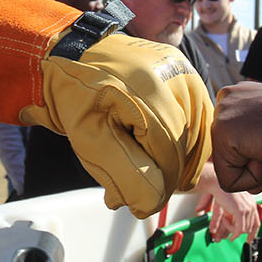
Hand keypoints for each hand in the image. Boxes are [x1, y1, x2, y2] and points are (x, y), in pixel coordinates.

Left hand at [23, 33, 213, 217]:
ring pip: (197, 128)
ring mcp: (178, 66)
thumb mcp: (89, 141)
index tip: (142, 200)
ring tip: (148, 167)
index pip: (170, 152)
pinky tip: (159, 148)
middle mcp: (172, 72)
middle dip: (167, 171)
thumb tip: (150, 204)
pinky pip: (194, 111)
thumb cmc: (73, 98)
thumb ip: (124, 174)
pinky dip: (182, 135)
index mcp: (149, 89)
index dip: (159, 183)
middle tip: (143, 187)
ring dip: (178, 156)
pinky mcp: (179, 67)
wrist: (64, 57)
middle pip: (188, 140)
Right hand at [207, 188, 260, 241]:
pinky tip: (227, 229)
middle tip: (227, 230)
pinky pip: (239, 230)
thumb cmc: (221, 190)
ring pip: (243, 230)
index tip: (249, 240)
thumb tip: (232, 226)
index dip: (253, 233)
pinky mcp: (240, 212)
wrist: (218, 182)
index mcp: (251, 204)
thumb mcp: (229, 204)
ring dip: (232, 229)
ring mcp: (247, 209)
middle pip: (249, 228)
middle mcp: (251, 207)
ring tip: (224, 220)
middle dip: (237, 232)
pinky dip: (233, 232)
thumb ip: (233, 215)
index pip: (256, 223)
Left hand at [212, 82, 261, 192]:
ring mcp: (222, 113)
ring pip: (228, 171)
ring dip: (259, 172)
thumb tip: (246, 168)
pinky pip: (230, 181)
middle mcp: (226, 99)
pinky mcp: (223, 132)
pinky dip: (256, 179)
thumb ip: (256, 139)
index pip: (235, 146)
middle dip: (258, 164)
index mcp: (239, 95)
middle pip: (229, 158)